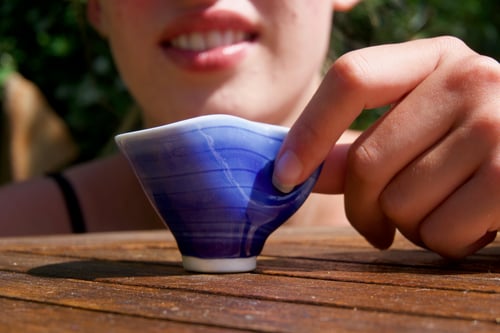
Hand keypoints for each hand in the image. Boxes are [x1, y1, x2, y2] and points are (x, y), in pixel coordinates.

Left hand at [272, 36, 499, 257]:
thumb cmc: (474, 146)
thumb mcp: (423, 127)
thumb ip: (362, 145)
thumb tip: (295, 168)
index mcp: (435, 59)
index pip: (351, 78)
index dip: (309, 131)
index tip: (283, 176)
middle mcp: (469, 79)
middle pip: (368, 161)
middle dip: (362, 209)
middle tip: (376, 224)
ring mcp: (497, 125)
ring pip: (400, 205)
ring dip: (409, 226)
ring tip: (442, 209)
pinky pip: (439, 234)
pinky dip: (443, 243)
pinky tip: (468, 223)